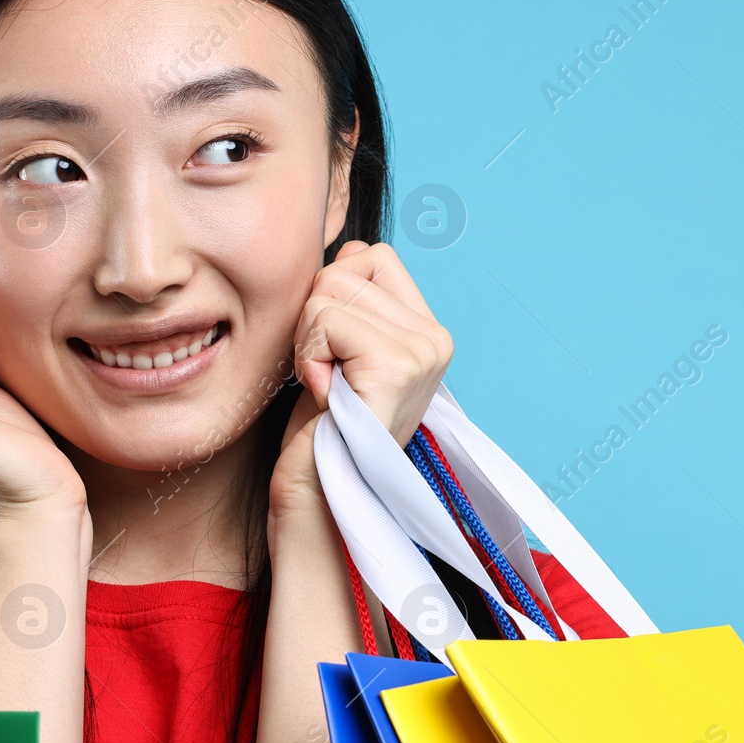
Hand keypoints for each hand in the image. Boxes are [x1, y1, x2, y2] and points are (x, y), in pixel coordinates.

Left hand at [270, 240, 454, 517]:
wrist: (317, 494)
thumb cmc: (319, 426)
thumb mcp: (338, 350)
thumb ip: (350, 298)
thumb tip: (347, 248)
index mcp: (427, 331)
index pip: (370, 255)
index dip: (330, 296)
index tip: (331, 355)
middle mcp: (436, 339)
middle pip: (344, 268)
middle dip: (313, 319)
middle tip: (324, 377)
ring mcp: (423, 353)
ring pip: (329, 291)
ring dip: (307, 342)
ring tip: (326, 389)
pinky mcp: (397, 367)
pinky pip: (327, 319)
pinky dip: (309, 356)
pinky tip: (324, 395)